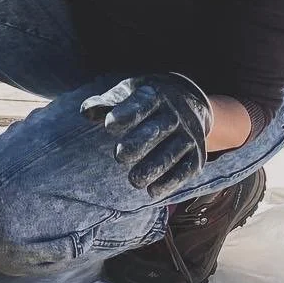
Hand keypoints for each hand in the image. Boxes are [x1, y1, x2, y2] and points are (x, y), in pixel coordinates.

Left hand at [82, 72, 212, 199]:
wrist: (192, 101)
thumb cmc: (149, 99)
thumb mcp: (129, 91)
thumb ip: (107, 102)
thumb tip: (86, 112)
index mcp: (157, 94)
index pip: (142, 103)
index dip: (126, 114)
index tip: (109, 126)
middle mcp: (176, 113)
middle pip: (157, 129)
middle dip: (139, 144)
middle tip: (119, 156)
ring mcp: (189, 133)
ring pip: (172, 152)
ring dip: (153, 168)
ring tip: (134, 180)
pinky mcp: (197, 153)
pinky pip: (186, 169)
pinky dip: (171, 182)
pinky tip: (153, 191)